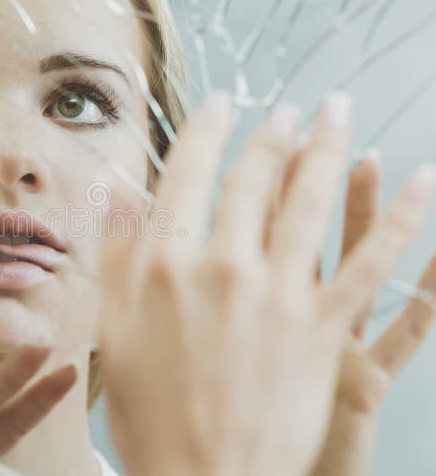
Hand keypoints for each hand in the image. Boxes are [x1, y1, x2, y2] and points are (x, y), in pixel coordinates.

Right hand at [100, 93, 435, 475]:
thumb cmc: (149, 411)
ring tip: (340, 110)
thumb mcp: (112, 327)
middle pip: (252, 179)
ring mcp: (278, 295)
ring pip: (310, 203)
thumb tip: (111, 186)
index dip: (207, 131)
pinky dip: (400, 219)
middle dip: (273, 133)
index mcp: (164, 264)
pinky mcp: (323, 329)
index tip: (221, 105)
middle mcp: (223, 266)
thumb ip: (114, 251)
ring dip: (329, 148)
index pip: (188, 174)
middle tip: (289, 109)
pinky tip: (419, 182)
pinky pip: (369, 262)